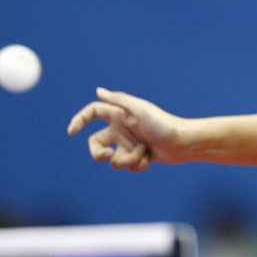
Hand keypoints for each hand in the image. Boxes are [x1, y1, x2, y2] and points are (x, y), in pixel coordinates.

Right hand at [67, 88, 188, 171]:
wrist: (184, 143)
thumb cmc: (163, 123)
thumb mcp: (139, 110)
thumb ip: (118, 100)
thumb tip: (98, 91)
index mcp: (119, 115)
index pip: (93, 113)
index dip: (80, 120)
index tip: (71, 132)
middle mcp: (122, 128)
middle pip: (96, 143)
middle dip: (98, 154)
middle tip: (108, 156)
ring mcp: (129, 143)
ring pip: (113, 159)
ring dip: (127, 159)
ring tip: (143, 152)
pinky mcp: (138, 156)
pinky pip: (128, 166)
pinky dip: (138, 164)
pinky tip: (150, 157)